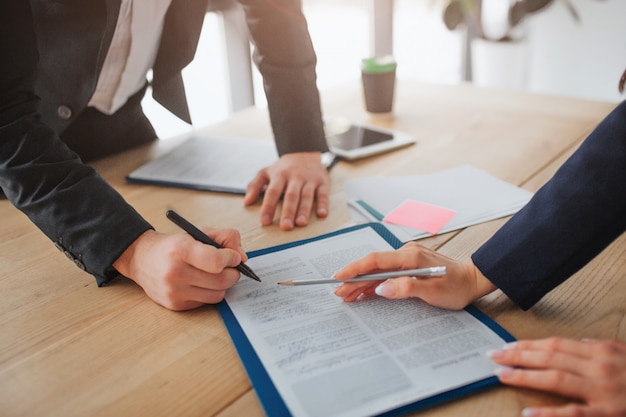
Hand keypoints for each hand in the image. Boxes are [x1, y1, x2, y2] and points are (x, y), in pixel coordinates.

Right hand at [113, 228, 245, 310]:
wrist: (141, 259)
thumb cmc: (174, 246)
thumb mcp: (197, 232)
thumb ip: (225, 238)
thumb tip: (242, 257)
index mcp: (180, 250)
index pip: (217, 261)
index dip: (231, 259)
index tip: (234, 257)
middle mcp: (175, 272)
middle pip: (221, 281)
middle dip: (233, 273)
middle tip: (230, 267)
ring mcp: (174, 291)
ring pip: (217, 294)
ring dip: (223, 285)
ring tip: (216, 275)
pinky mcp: (175, 305)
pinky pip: (206, 302)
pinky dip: (210, 293)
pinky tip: (202, 283)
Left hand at [244, 152, 329, 230]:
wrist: (305, 152)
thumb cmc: (283, 168)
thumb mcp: (266, 172)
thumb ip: (254, 185)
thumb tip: (247, 202)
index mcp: (280, 175)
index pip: (273, 192)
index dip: (268, 207)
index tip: (265, 221)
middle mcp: (295, 177)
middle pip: (291, 196)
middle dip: (288, 211)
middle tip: (285, 226)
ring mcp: (309, 179)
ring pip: (307, 196)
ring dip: (304, 210)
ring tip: (301, 223)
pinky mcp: (322, 182)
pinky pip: (324, 194)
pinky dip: (324, 204)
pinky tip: (321, 214)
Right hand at [333, 241, 495, 309]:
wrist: (473, 279)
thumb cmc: (456, 287)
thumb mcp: (432, 292)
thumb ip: (405, 288)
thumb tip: (381, 289)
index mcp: (410, 257)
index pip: (376, 260)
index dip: (356, 269)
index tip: (340, 277)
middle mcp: (406, 253)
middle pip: (374, 266)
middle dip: (355, 279)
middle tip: (339, 292)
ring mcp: (408, 257)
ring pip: (379, 269)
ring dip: (363, 281)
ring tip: (347, 294)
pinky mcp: (410, 264)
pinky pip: (387, 271)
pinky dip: (375, 281)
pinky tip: (366, 290)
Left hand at [489, 338, 625, 416]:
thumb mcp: (623, 353)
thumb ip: (599, 348)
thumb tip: (576, 343)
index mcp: (601, 351)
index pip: (555, 344)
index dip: (528, 345)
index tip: (506, 347)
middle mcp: (599, 366)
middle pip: (550, 357)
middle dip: (519, 356)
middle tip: (494, 357)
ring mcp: (604, 391)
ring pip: (556, 379)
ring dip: (526, 376)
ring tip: (503, 375)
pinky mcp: (609, 414)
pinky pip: (574, 414)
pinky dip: (550, 414)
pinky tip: (529, 414)